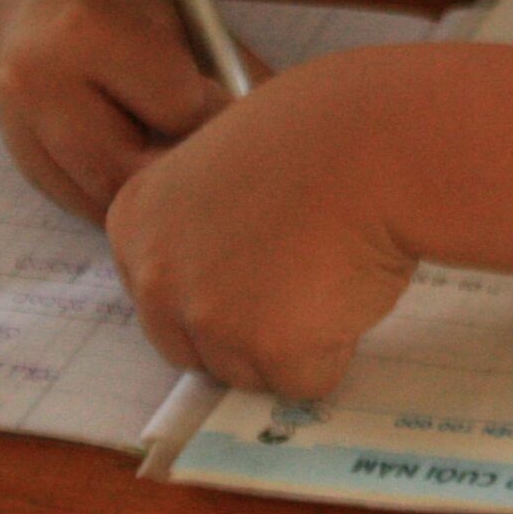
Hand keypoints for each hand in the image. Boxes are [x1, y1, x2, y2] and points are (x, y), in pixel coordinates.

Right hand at [0, 0, 243, 220]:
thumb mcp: (181, 2)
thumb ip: (227, 64)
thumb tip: (288, 131)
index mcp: (86, 29)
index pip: (180, 105)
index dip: (228, 114)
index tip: (257, 114)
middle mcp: (38, 84)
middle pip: (140, 169)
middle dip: (197, 171)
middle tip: (242, 160)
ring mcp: (20, 131)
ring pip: (117, 202)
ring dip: (168, 195)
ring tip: (201, 160)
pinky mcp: (27, 169)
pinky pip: (97, 209)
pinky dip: (137, 198)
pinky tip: (155, 160)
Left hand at [106, 51, 417, 398]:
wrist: (378, 139)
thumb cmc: (319, 132)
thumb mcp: (224, 162)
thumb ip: (199, 221)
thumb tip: (219, 277)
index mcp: (134, 222)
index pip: (159, 297)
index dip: (220, 283)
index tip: (260, 253)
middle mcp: (156, 276)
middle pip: (194, 347)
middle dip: (246, 327)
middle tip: (299, 271)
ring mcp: (210, 316)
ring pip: (250, 371)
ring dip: (294, 339)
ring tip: (330, 268)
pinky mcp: (271, 348)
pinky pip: (305, 380)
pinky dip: (337, 348)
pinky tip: (350, 285)